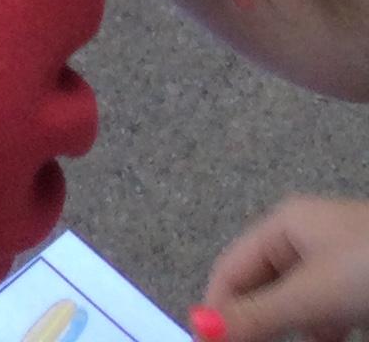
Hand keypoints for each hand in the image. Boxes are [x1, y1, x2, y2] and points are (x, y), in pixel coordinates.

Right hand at [199, 191, 368, 338]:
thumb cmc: (366, 266)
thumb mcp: (308, 294)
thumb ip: (256, 312)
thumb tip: (200, 325)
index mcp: (282, 223)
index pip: (231, 267)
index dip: (217, 305)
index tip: (208, 340)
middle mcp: (303, 234)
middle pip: (262, 282)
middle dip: (253, 318)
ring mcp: (332, 256)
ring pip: (294, 297)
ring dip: (287, 325)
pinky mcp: (356, 278)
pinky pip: (323, 304)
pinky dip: (317, 325)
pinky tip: (323, 338)